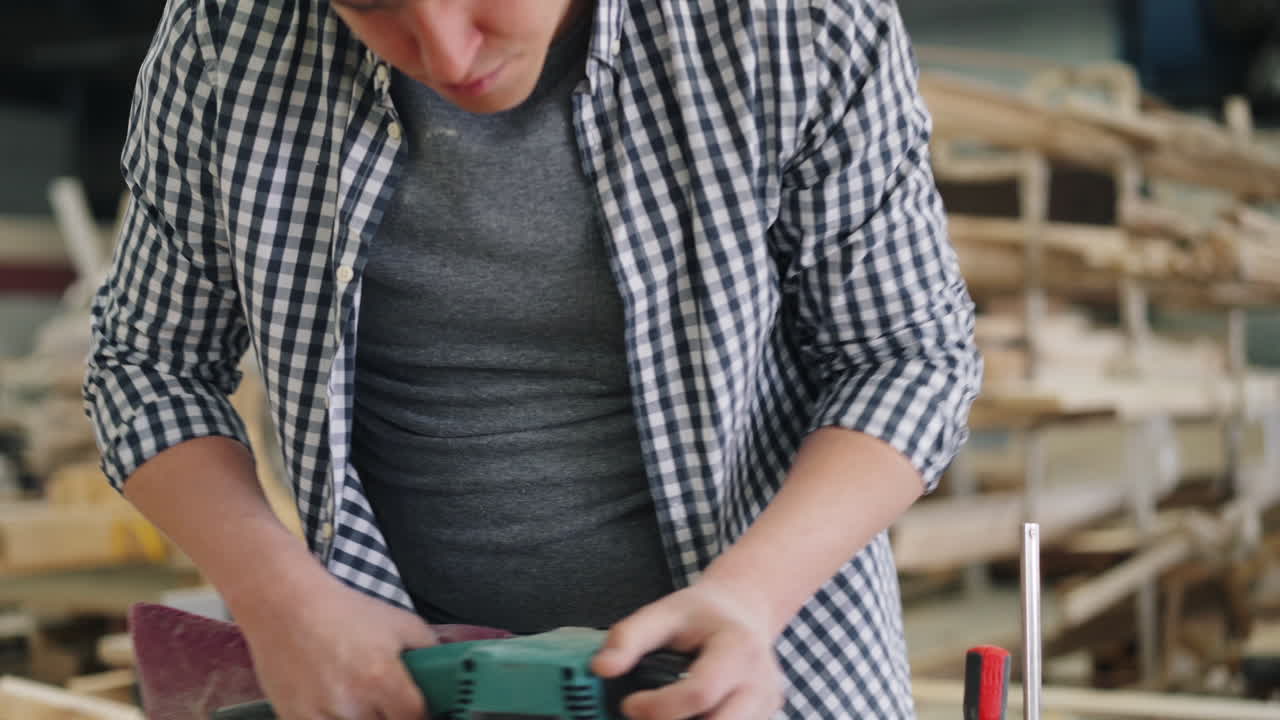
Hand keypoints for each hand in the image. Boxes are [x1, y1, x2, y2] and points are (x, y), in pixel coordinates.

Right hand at [232, 566, 436, 719]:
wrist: (285, 605)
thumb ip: (429, 649)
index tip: (418, 710)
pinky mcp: (294, 719)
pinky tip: (338, 707)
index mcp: (382, 678)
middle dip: (391, 715)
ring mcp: (320, 715)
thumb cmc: (344, 612)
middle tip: (389, 702)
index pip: (415, 719)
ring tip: (362, 700)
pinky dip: (335, 719)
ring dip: (363, 717)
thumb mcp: (400, 622)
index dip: (422, 716)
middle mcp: (352, 702)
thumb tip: (447, 672)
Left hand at [590, 580, 785, 719]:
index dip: (659, 706)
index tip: (629, 704)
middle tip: (644, 717)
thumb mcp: (664, 611)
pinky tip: (685, 714)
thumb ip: (628, 637)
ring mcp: (766, 704)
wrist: (744, 611)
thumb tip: (600, 668)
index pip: (701, 692)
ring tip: (662, 712)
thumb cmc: (703, 614)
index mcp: (739, 648)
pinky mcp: (764, 718)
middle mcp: (760, 681)